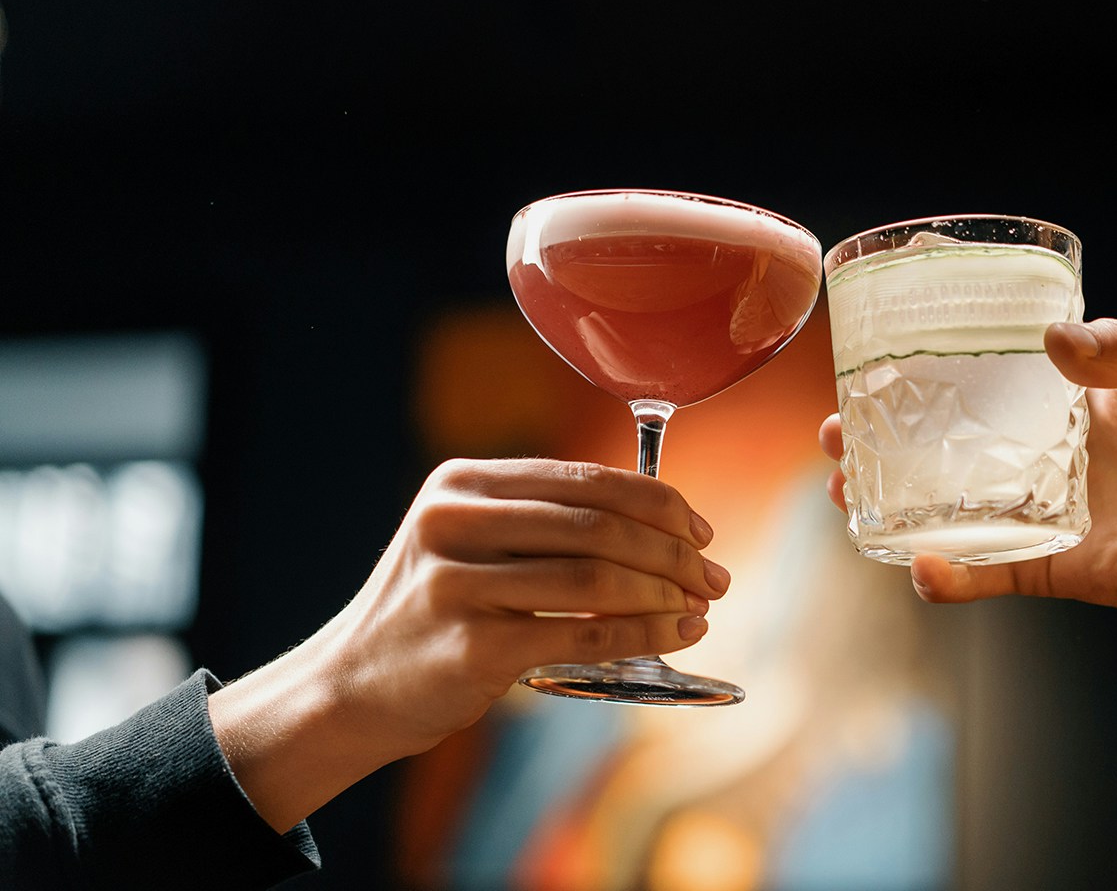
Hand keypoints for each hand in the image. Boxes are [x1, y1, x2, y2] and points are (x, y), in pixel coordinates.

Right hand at [209, 458, 728, 830]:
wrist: (351, 688)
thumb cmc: (433, 614)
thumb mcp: (469, 543)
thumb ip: (546, 524)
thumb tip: (664, 529)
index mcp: (462, 484)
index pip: (586, 478)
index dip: (659, 503)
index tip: (701, 532)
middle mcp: (453, 522)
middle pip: (598, 524)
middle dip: (673, 551)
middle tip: (714, 578)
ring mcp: (457, 584)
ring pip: (596, 576)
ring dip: (665, 593)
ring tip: (700, 608)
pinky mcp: (470, 645)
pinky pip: (582, 632)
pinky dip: (642, 633)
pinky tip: (675, 635)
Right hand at [820, 318, 1116, 782]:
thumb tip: (1055, 337)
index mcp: (1053, 399)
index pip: (970, 374)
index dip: (914, 366)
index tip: (866, 357)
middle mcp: (1030, 452)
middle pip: (932, 441)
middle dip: (872, 438)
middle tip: (830, 431)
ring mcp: (1031, 510)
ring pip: (940, 507)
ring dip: (885, 504)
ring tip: (841, 494)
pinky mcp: (1044, 566)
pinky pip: (985, 573)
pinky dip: (950, 578)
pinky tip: (921, 571)